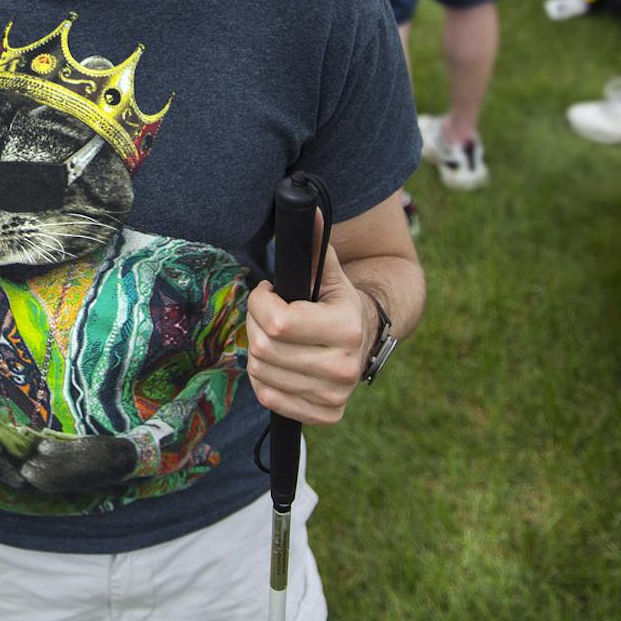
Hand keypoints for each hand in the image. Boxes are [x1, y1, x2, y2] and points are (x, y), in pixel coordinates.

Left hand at [246, 247, 373, 426]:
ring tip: (277, 335)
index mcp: (346, 329)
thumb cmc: (336, 301)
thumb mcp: (328, 271)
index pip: (277, 322)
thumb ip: (314, 242)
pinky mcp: (325, 415)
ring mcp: (335, 396)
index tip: (270, 292)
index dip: (261, 302)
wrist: (365, 339)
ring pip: (260, 372)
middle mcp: (344, 368)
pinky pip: (269, 397)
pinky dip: (265, 377)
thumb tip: (306, 205)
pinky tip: (281, 360)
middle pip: (263, 348)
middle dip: (256, 323)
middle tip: (268, 313)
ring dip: (258, 350)